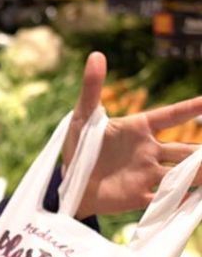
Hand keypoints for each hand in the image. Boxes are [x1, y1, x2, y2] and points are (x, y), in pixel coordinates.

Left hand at [63, 52, 201, 218]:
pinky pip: (163, 199)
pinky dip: (180, 200)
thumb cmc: (77, 148)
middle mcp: (148, 151)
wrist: (68, 184)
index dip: (191, 108)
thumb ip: (91, 89)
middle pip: (186, 150)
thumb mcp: (82, 118)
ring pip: (181, 174)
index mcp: (138, 129)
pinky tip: (196, 201)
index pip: (171, 116)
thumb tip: (95, 55)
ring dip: (200, 175)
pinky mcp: (138, 195)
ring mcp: (145, 174)